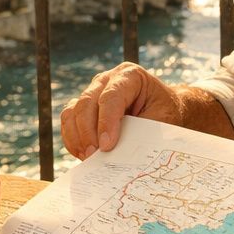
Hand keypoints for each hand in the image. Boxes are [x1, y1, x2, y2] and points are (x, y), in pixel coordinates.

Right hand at [60, 62, 185, 158]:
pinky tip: (82, 154)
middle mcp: (106, 79)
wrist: (163, 108)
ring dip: (78, 137)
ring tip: (88, 158)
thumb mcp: (161, 120)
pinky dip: (72, 138)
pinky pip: (68, 120)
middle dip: (88, 132)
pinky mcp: (83, 106)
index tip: (107, 146)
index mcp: (129, 75)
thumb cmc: (165, 112)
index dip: (106, 122)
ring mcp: (92, 91)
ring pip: (73, 111)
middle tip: (94, 156)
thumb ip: (140, 132)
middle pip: (87, 102)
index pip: (111, 96)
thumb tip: (120, 152)